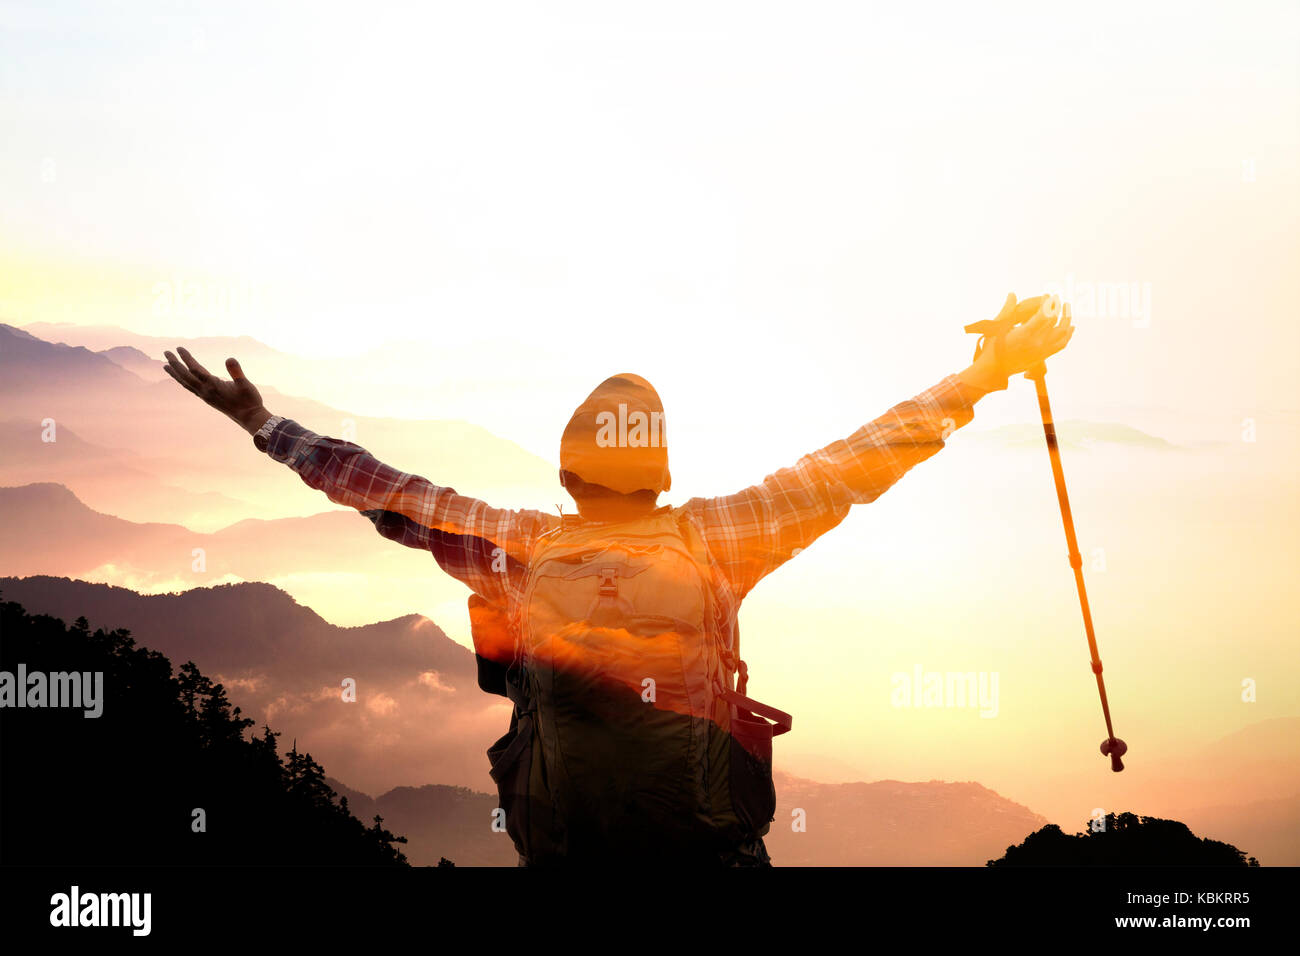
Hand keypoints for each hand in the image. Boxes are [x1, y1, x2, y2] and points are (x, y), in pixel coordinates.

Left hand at [163, 347, 271, 434]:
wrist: (249, 418)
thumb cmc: (249, 400)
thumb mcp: (246, 385)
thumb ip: (237, 372)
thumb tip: (230, 359)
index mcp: (213, 386)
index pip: (195, 369)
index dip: (186, 358)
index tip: (179, 348)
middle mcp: (205, 391)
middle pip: (185, 376)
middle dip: (175, 364)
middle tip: (166, 352)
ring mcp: (205, 396)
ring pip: (185, 383)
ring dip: (175, 373)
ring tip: (166, 366)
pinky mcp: (207, 399)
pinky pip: (191, 388)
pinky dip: (183, 381)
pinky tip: (182, 378)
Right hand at [959, 293, 1074, 391]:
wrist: (993, 370)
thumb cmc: (992, 348)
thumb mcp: (996, 328)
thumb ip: (1007, 310)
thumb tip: (1012, 294)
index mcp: (1025, 335)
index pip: (1045, 315)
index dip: (1048, 302)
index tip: (1047, 295)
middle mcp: (1036, 344)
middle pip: (1055, 322)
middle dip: (1057, 307)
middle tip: (1056, 297)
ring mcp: (1042, 351)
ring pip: (1063, 333)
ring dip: (1067, 319)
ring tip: (1067, 308)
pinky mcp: (1043, 357)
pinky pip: (1061, 344)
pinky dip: (1068, 335)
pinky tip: (1070, 328)